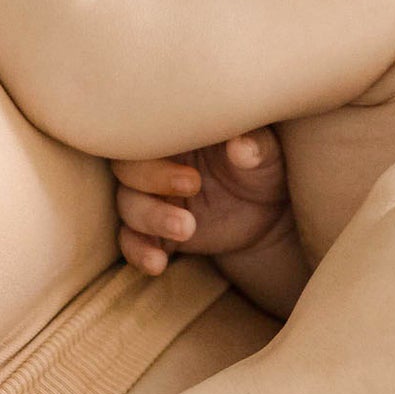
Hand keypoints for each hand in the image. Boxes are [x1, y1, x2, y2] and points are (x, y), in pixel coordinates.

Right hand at [113, 130, 292, 275]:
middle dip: (152, 178)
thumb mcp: (267, 154)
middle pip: (127, 165)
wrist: (265, 211)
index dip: (158, 143)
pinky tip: (158, 263)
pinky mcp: (153, 230)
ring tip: (186, 228)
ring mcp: (151, 197)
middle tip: (194, 185)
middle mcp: (155, 162)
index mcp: (175, 132)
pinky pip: (129, 240)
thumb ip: (255, 146)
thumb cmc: (261, 167)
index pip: (146, 130)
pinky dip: (137, 251)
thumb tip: (241, 146)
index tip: (193, 167)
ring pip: (127, 203)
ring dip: (150, 217)